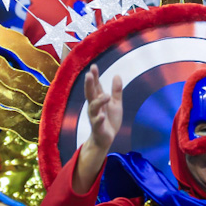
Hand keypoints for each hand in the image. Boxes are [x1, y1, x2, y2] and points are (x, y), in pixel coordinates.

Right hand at [72, 65, 122, 193]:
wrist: (106, 139)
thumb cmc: (109, 120)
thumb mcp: (115, 104)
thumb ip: (116, 91)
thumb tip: (117, 75)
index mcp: (98, 100)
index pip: (96, 86)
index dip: (95, 77)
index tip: (93, 66)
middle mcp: (94, 107)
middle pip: (90, 94)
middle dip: (89, 85)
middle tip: (89, 75)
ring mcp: (94, 117)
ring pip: (93, 107)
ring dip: (98, 101)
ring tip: (105, 95)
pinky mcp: (97, 128)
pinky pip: (97, 123)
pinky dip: (98, 119)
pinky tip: (101, 116)